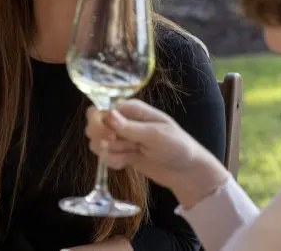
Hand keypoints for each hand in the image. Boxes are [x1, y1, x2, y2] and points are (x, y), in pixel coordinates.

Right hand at [85, 99, 228, 207]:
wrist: (186, 171)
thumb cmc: (177, 146)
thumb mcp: (156, 135)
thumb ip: (130, 127)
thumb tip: (108, 115)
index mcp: (132, 109)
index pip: (102, 109)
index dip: (100, 123)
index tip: (111, 137)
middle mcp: (123, 121)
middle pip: (94, 125)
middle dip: (104, 140)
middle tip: (123, 146)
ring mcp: (121, 138)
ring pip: (98, 143)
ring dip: (112, 152)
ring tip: (132, 154)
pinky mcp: (121, 153)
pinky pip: (106, 157)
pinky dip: (115, 162)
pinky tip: (130, 163)